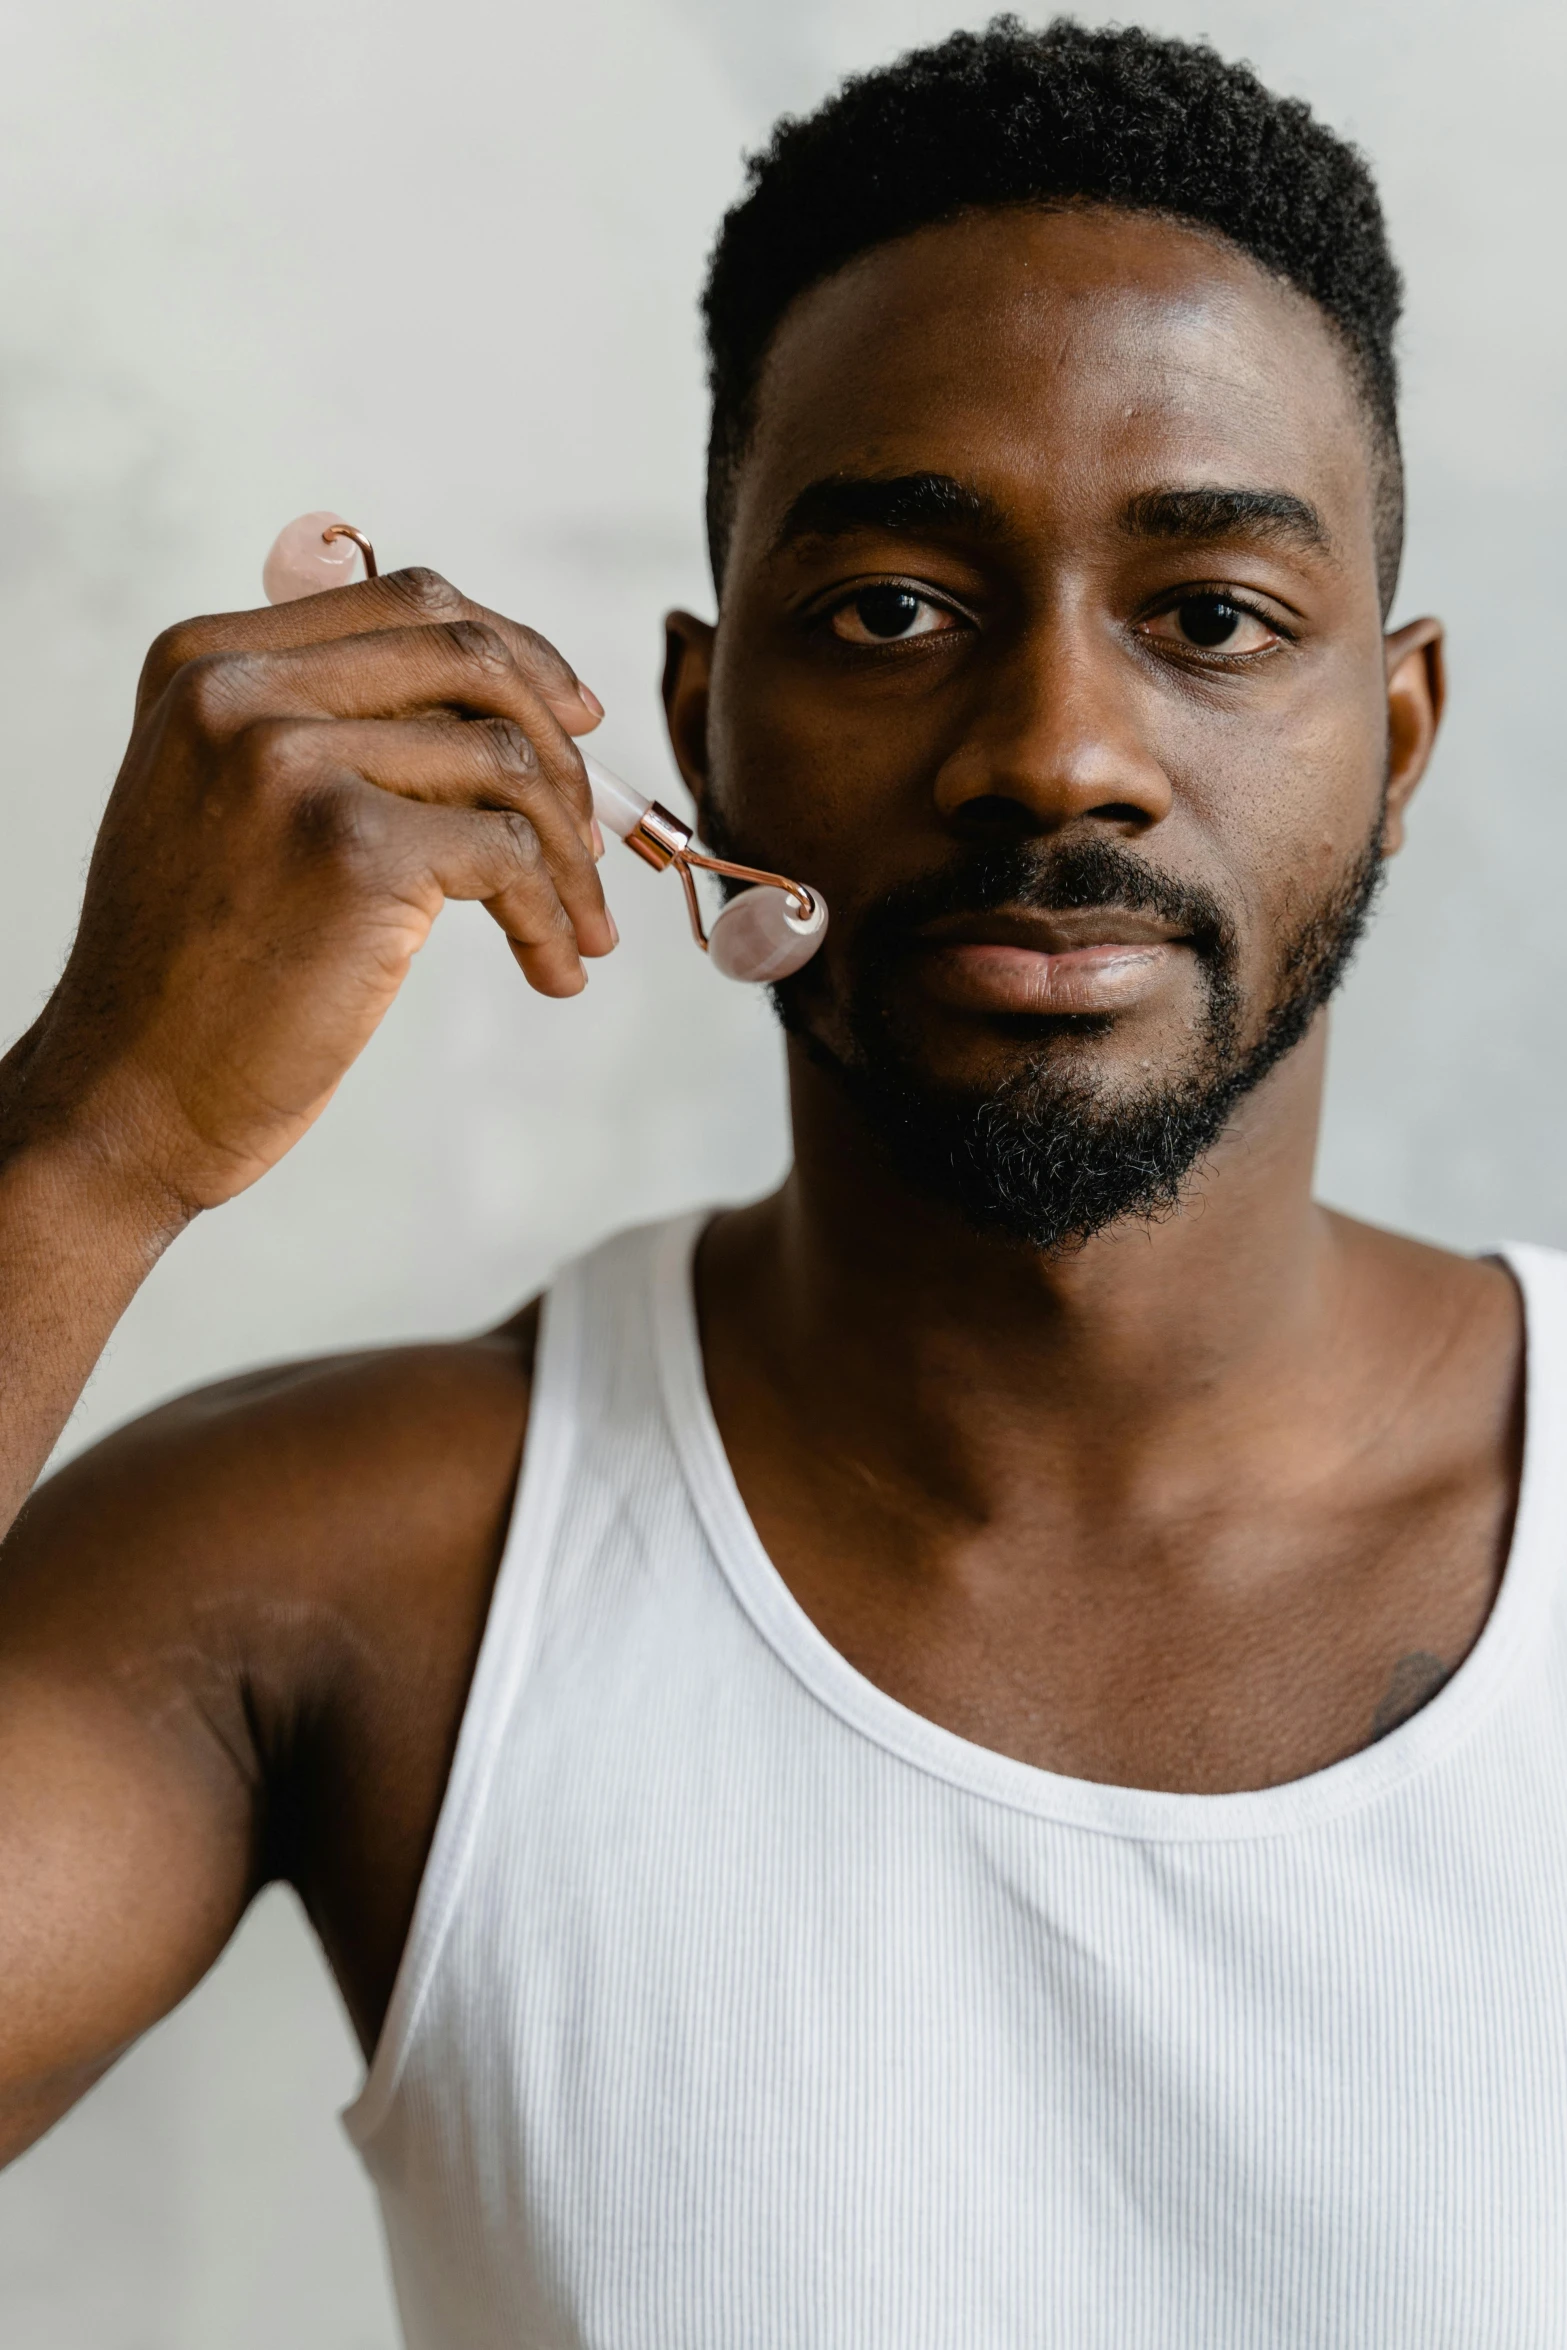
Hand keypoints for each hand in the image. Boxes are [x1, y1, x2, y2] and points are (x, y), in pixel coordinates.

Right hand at [8, 567, 614, 1214]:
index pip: (406, 603)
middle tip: (598, 831)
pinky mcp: (352, 847)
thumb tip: (508, 711)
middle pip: (468, 656)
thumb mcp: (226, 808)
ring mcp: (291, 761)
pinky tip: (551, 968)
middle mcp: (239, 691)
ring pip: (505, 759)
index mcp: (208, 661)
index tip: (574, 716)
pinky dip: (551, 914)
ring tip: (581, 928)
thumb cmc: (195, 975)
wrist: (128, 1097)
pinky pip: (509, 853)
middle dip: (561, 744)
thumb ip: (327, 734)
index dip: (515, 651)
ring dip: (570, 854)